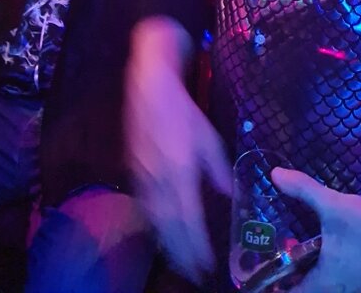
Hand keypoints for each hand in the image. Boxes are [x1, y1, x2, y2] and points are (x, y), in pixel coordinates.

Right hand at [126, 32, 230, 283]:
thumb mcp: (206, 136)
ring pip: (154, 220)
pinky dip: (153, 226)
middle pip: (169, 225)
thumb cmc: (182, 110)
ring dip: (166, 244)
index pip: (188, 216)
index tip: (206, 263)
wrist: (149, 88)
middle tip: (194, 272)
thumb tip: (227, 193)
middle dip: (181, 252)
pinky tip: (161, 235)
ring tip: (179, 261)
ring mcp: (143, 176)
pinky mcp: (133, 172)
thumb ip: (216, 167)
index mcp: (180, 169)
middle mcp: (159, 178)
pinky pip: (143, 207)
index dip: (196, 243)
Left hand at [273, 170, 360, 292]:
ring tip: (305, 252)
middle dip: (296, 277)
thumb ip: (303, 189)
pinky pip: (345, 282)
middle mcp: (342, 291)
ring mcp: (360, 289)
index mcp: (326, 282)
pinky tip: (335, 250)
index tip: (268, 273)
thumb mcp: (332, 204)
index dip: (278, 286)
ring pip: (330, 288)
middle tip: (285, 256)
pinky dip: (334, 271)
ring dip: (316, 274)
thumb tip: (274, 174)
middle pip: (311, 291)